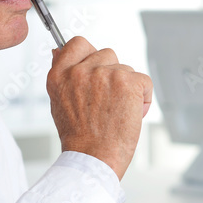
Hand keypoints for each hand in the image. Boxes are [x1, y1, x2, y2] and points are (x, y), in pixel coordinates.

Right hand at [47, 37, 152, 178]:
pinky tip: (131, 114)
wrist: (93, 159)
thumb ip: (61, 75)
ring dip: (127, 88)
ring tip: (117, 112)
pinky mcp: (128, 82)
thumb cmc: (78, 138)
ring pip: (126, 69)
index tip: (95, 68)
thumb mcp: (57, 102)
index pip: (78, 44)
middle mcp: (81, 71)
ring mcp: (105, 74)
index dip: (90, 54)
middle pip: (107, 55)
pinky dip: (143, 98)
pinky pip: (144, 81)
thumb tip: (57, 51)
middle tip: (107, 101)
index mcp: (61, 74)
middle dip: (111, 75)